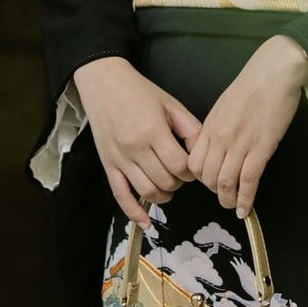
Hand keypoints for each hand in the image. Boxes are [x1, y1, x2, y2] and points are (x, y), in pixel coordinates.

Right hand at [72, 55, 201, 229]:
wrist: (104, 83)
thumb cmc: (140, 91)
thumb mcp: (171, 104)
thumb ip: (190, 129)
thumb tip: (203, 154)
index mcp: (153, 132)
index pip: (180, 166)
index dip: (191, 171)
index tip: (192, 165)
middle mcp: (135, 149)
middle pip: (166, 181)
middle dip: (179, 181)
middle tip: (181, 172)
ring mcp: (120, 160)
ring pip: (148, 192)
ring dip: (164, 195)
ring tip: (169, 185)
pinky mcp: (108, 166)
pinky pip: (120, 196)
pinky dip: (134, 212)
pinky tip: (146, 223)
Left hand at [187, 33, 307, 216]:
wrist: (274, 73)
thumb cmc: (253, 85)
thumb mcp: (225, 106)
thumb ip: (218, 128)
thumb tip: (217, 147)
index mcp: (210, 126)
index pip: (194, 163)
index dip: (199, 178)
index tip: (209, 180)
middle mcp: (220, 138)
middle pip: (207, 177)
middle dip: (213, 191)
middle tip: (222, 195)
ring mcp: (240, 144)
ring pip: (225, 183)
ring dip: (227, 200)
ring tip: (232, 206)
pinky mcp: (261, 148)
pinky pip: (248, 180)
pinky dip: (245, 199)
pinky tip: (245, 209)